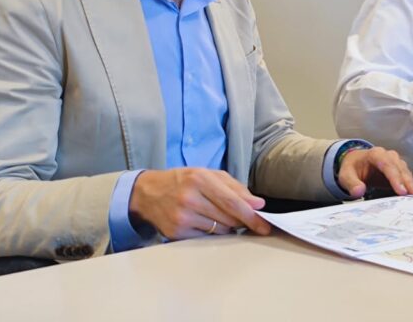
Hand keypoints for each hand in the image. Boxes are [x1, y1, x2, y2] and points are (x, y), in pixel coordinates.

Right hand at [129, 168, 271, 238]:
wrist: (148, 193)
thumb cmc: (183, 181)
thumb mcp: (208, 175)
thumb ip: (235, 188)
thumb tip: (258, 204)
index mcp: (200, 179)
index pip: (232, 202)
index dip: (251, 215)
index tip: (264, 224)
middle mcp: (190, 199)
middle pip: (228, 217)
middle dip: (242, 221)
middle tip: (248, 220)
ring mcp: (182, 217)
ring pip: (220, 230)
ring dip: (227, 225)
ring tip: (217, 214)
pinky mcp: (176, 233)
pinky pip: (206, 237)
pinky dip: (212, 232)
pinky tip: (204, 221)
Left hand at [337, 147, 412, 197]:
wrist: (355, 163)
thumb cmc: (352, 168)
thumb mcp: (346, 176)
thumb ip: (352, 184)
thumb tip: (359, 192)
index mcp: (374, 154)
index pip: (387, 164)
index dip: (395, 178)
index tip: (401, 191)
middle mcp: (387, 155)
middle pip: (399, 168)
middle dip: (408, 182)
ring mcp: (394, 162)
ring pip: (405, 171)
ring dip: (412, 183)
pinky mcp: (398, 170)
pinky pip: (406, 176)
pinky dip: (411, 185)